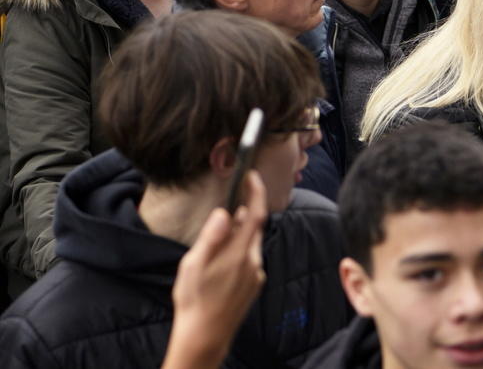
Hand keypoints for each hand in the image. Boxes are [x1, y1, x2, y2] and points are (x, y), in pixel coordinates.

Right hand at [163, 173, 267, 368]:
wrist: (205, 337)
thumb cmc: (195, 302)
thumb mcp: (193, 265)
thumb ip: (211, 236)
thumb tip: (224, 213)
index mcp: (238, 253)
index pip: (256, 214)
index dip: (256, 192)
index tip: (252, 176)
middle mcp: (253, 262)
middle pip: (253, 228)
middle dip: (242, 216)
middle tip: (224, 214)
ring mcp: (256, 275)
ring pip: (250, 245)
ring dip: (238, 237)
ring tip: (214, 246)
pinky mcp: (254, 285)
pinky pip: (249, 260)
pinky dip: (238, 253)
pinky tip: (220, 265)